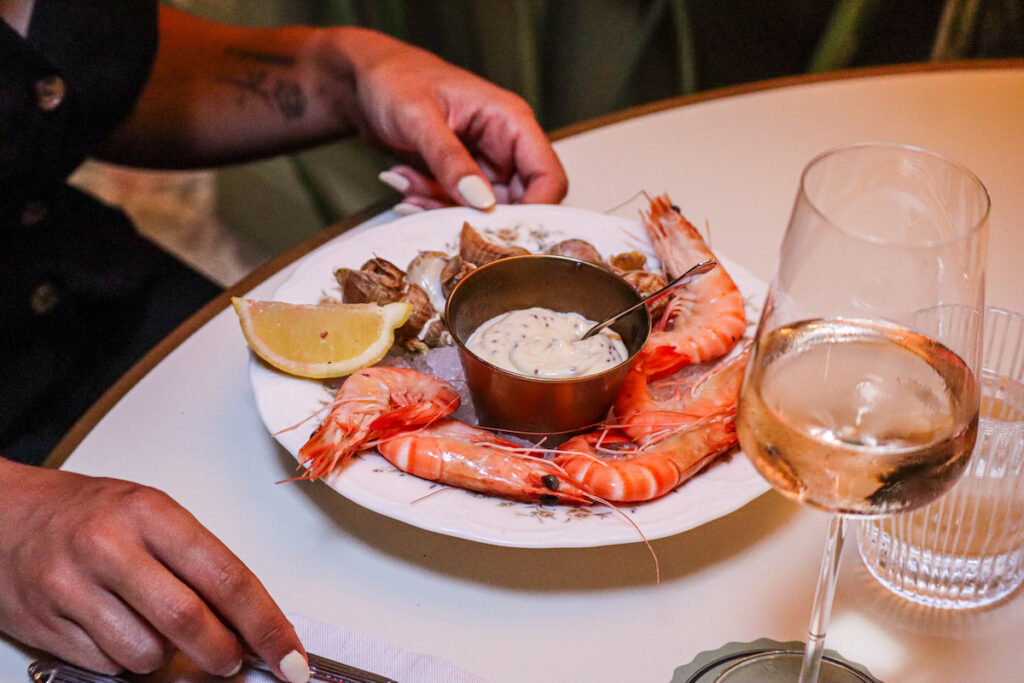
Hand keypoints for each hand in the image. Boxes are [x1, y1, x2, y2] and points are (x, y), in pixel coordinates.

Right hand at [0, 460, 307, 681]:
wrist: (2, 515)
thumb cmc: (87, 514)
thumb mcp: (151, 517)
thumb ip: (198, 565)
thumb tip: (248, 624)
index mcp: (151, 513)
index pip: (227, 577)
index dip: (266, 625)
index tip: (290, 656)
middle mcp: (111, 547)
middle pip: (189, 621)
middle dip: (223, 655)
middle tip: (232, 662)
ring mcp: (72, 586)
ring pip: (146, 655)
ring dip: (167, 662)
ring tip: (157, 631)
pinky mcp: (45, 623)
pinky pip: (106, 666)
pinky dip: (126, 662)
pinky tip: (118, 632)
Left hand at [326, 29, 567, 210]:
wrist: (363, 81)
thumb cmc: (393, 80)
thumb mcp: (419, 117)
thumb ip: (451, 160)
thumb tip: (481, 201)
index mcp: (510, 121)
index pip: (548, 177)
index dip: (535, 210)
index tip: (502, 232)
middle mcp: (505, 145)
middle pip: (517, 203)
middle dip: (477, 216)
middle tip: (436, 209)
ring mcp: (484, 165)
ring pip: (483, 212)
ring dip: (445, 209)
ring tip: (410, 187)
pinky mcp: (463, 179)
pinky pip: (458, 207)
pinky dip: (432, 205)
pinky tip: (407, 185)